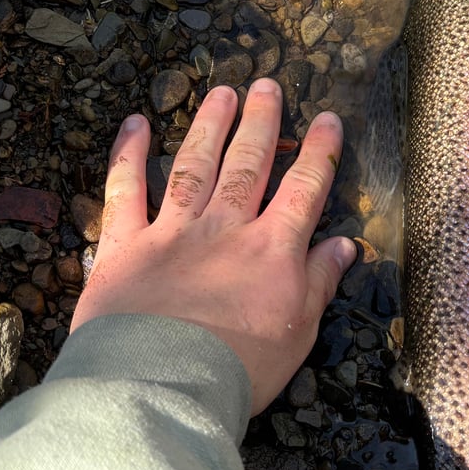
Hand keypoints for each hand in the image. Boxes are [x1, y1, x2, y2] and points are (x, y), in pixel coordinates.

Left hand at [70, 79, 356, 413]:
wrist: (162, 384)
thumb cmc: (239, 368)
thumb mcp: (298, 332)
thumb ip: (318, 283)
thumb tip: (344, 244)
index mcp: (272, 250)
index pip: (304, 189)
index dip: (319, 152)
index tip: (327, 119)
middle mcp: (225, 228)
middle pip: (249, 164)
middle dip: (262, 123)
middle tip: (267, 85)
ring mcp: (173, 232)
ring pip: (195, 165)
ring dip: (210, 125)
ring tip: (222, 92)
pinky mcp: (124, 246)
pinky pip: (125, 191)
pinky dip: (129, 155)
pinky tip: (135, 124)